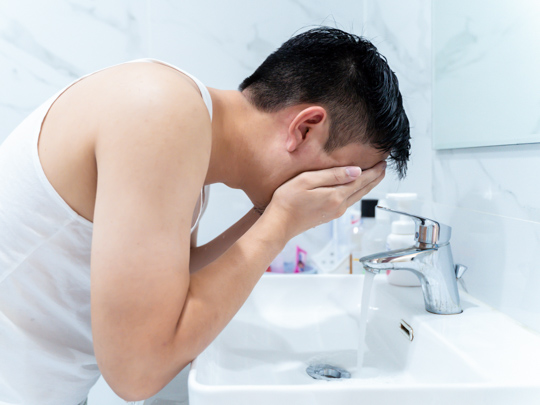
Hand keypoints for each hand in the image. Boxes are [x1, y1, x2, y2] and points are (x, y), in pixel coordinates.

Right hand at [265, 161, 385, 239]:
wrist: (278, 224)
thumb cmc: (287, 201)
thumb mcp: (307, 181)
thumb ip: (332, 175)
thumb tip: (356, 171)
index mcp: (336, 196)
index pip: (361, 180)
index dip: (374, 171)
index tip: (383, 162)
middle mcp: (339, 206)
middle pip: (362, 190)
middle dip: (375, 178)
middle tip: (383, 167)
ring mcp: (334, 212)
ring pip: (356, 196)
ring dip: (367, 186)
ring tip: (373, 176)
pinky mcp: (328, 215)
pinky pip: (348, 201)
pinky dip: (356, 192)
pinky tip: (354, 187)